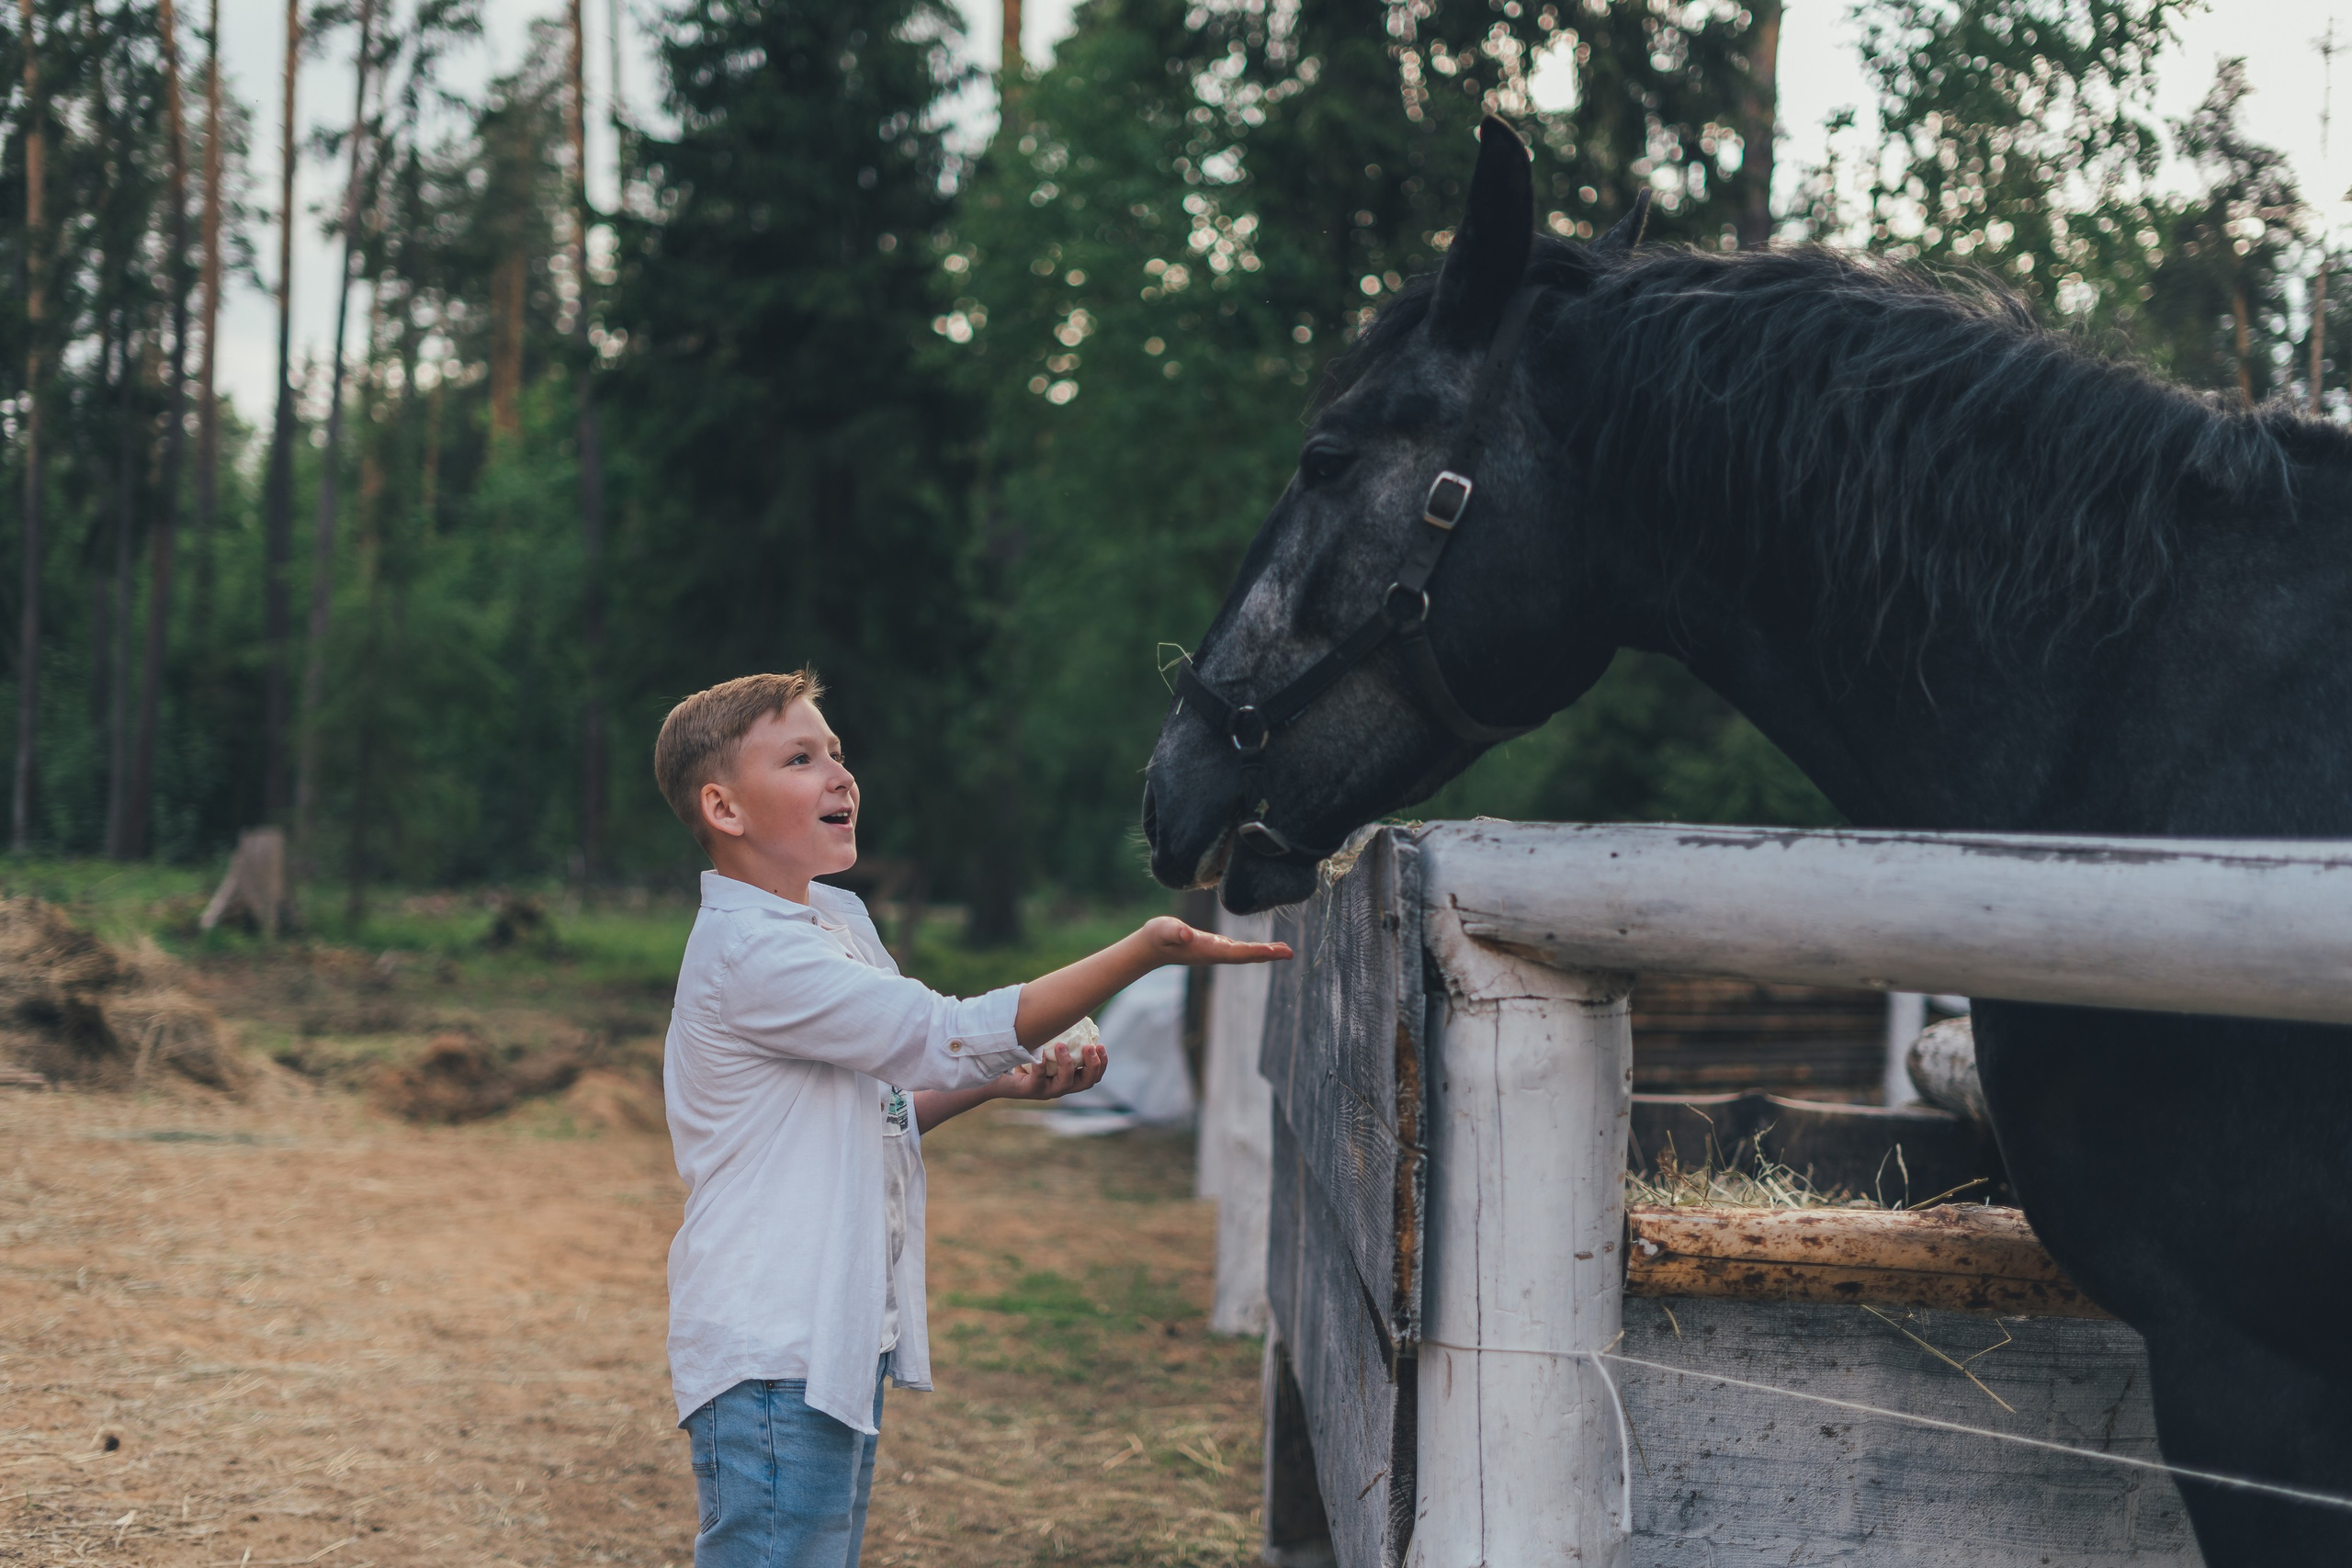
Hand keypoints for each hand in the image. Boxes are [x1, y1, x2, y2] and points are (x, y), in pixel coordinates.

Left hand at [993, 1038, 1108, 1101]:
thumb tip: (1070, 1002)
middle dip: (1092, 1066)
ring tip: (1061, 1045)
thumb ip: (1058, 1029)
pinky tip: (1039, 1055)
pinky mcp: (1030, 1090)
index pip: (1093, 1075)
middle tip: (1089, 1047)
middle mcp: (1060, 1086)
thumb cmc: (1022, 1052)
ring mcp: (1046, 1090)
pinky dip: (1041, 1067)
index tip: (1100, 1045)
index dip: (1102, 1063)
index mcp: (1069, 1076)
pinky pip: (1038, 1080)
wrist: (995, 1071)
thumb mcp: (1043, 1040)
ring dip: (1066, 1064)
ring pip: (1065, 1083)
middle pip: (1086, 1083)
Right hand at [1134, 915, 1293, 966]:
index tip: (1274, 951)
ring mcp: (1216, 952)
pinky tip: (1265, 948)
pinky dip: (1255, 949)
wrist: (1150, 947)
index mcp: (1208, 950)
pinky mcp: (1215, 948)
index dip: (1256, 951)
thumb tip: (1186, 935)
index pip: (1237, 952)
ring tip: (1285, 950)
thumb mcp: (1164, 929)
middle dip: (1269, 955)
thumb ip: (1175, 932)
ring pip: (1246, 954)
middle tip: (1291, 953)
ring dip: (1266, 953)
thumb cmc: (1157, 936)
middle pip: (1247, 956)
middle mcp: (1216, 954)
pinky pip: (1240, 951)